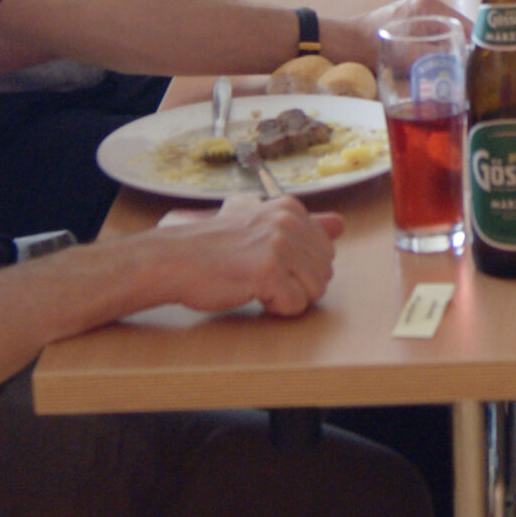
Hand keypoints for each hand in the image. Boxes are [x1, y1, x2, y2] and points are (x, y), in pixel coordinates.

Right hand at [148, 198, 347, 315]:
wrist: (174, 259)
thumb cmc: (211, 247)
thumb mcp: (257, 222)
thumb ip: (301, 223)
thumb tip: (342, 223)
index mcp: (290, 208)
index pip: (325, 251)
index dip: (299, 268)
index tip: (268, 262)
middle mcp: (288, 221)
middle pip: (323, 273)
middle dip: (297, 285)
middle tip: (261, 277)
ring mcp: (279, 245)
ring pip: (314, 291)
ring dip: (287, 297)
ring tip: (257, 285)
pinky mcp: (269, 271)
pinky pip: (295, 305)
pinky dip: (276, 308)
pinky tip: (251, 293)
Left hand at [326, 0, 467, 67]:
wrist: (340, 43)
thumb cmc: (370, 46)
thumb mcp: (409, 54)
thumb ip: (439, 57)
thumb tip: (466, 65)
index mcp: (430, 5)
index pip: (466, 25)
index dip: (476, 47)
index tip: (482, 69)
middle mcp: (426, 5)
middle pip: (457, 31)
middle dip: (464, 52)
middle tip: (471, 76)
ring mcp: (417, 13)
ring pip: (445, 37)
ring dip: (450, 54)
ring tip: (457, 77)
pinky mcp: (408, 24)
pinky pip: (432, 39)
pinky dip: (437, 53)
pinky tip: (438, 70)